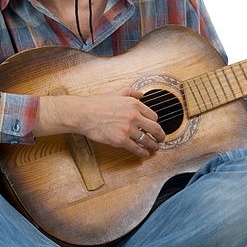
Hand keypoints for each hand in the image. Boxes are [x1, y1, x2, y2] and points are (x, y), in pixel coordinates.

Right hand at [37, 87, 165, 157]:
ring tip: (155, 148)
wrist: (84, 113)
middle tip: (162, 139)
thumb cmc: (98, 103)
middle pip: (155, 129)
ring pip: (147, 140)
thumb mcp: (117, 92)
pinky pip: (137, 149)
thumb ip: (132, 92)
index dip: (155, 123)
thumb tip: (142, 94)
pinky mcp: (121, 140)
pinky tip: (145, 154)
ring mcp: (128, 129)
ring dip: (154, 146)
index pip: (153, 116)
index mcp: (135, 104)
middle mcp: (134, 116)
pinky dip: (143, 153)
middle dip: (161, 136)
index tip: (155, 127)